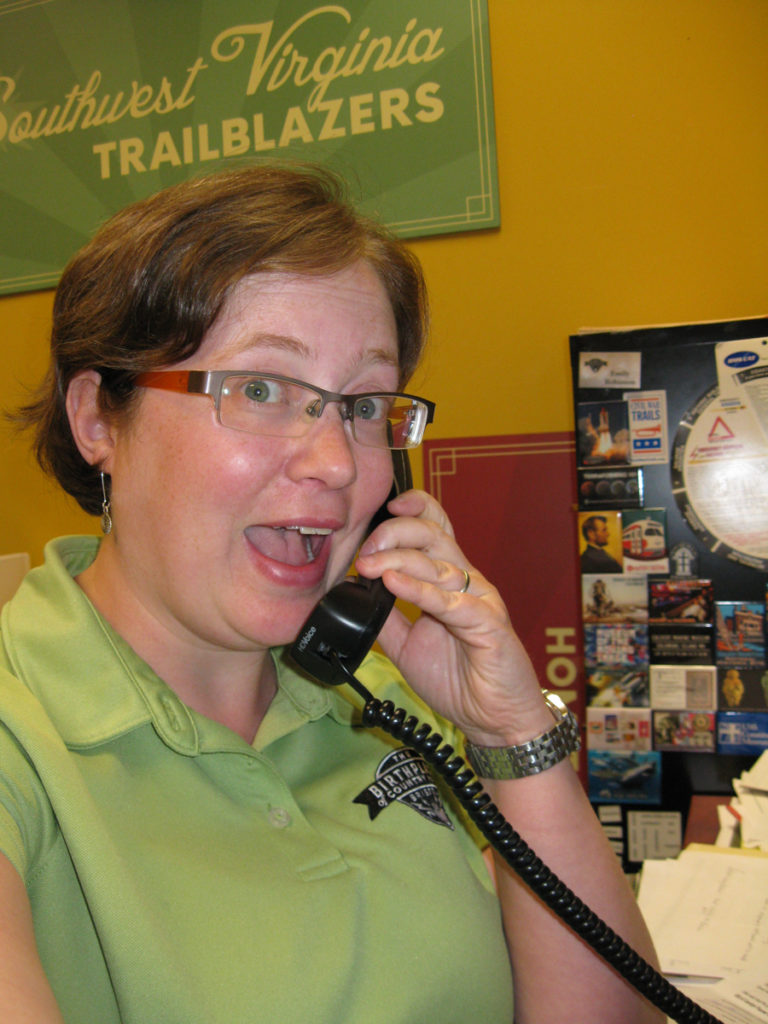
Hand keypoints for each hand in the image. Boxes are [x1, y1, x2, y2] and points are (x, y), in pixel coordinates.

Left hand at [355, 490, 551, 746]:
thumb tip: (353, 592)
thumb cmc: (458, 680)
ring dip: (398, 560)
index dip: (416, 508)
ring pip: (438, 565)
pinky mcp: (487, 624)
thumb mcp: (406, 645)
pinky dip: (419, 590)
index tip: (387, 507)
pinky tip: (394, 583)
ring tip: (368, 565)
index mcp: (449, 580)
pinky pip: (450, 602)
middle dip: (394, 534)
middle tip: (364, 550)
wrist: (494, 720)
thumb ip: (385, 617)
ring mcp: (479, 600)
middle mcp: (466, 582)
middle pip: (433, 536)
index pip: (436, 528)